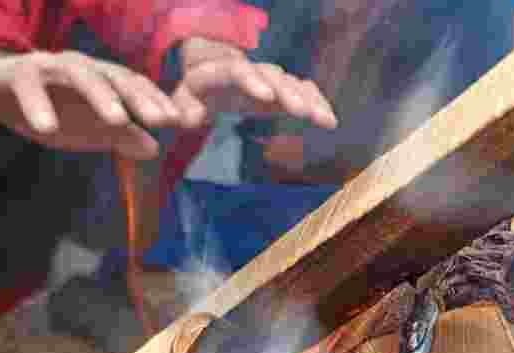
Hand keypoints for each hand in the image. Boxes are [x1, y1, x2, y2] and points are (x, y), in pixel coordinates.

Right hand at [0, 49, 185, 159]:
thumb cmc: (49, 109)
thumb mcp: (85, 129)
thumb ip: (118, 136)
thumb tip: (153, 149)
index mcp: (101, 79)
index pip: (134, 86)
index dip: (156, 101)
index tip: (177, 122)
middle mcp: (81, 67)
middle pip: (115, 76)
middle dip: (139, 98)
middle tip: (160, 119)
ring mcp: (50, 66)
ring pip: (80, 74)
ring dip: (100, 95)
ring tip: (116, 120)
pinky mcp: (18, 72)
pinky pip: (30, 85)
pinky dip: (39, 105)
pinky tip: (47, 128)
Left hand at [171, 38, 337, 129]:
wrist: (212, 86)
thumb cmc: (195, 99)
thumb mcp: (184, 104)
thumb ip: (184, 111)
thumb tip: (185, 119)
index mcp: (221, 73)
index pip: (237, 71)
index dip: (252, 81)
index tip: (266, 97)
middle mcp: (250, 72)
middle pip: (272, 76)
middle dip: (288, 93)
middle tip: (303, 112)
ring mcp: (269, 81)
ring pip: (291, 84)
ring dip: (309, 101)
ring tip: (325, 119)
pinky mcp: (283, 93)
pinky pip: (303, 93)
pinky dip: (317, 104)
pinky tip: (329, 120)